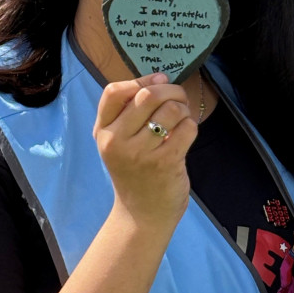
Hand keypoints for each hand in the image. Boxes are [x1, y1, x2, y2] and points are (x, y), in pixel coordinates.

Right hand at [93, 73, 196, 227]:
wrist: (141, 215)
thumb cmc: (134, 171)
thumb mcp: (118, 142)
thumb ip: (130, 112)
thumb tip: (161, 78)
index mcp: (103, 131)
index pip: (114, 91)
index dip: (141, 80)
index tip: (158, 81)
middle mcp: (117, 141)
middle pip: (148, 95)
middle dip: (171, 90)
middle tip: (179, 99)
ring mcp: (141, 153)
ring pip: (171, 109)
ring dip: (183, 109)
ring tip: (181, 120)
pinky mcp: (165, 163)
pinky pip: (187, 128)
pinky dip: (191, 126)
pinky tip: (184, 136)